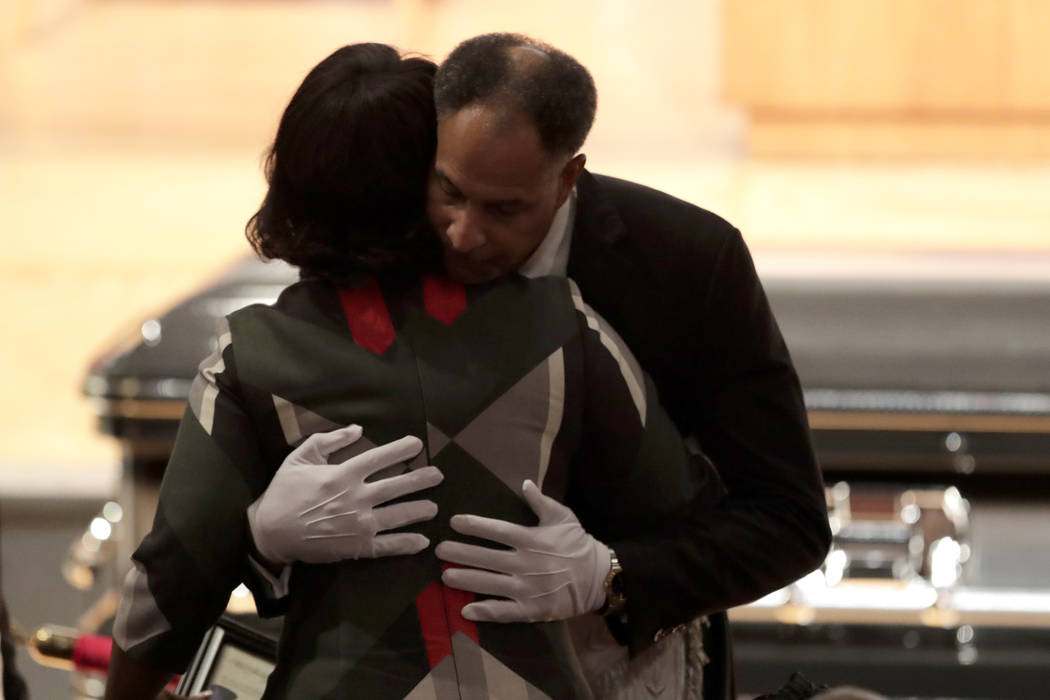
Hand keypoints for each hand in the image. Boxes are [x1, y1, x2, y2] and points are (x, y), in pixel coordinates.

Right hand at [247, 425, 442, 563]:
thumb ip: (329, 440)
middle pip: (396, 486)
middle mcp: (356, 497)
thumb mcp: (299, 457)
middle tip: (438, 475)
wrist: (269, 532)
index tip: (418, 444)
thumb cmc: (284, 492)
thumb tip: (357, 428)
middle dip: (420, 479)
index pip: (379, 458)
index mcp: (343, 474)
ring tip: (434, 507)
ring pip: (398, 515)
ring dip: (419, 510)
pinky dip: (407, 544)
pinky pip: (387, 546)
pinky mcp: (357, 547)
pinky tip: (422, 541)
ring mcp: (359, 524)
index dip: (400, 449)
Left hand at [436, 480, 610, 621]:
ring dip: (466, 580)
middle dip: (461, 553)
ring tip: (444, 576)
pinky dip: (485, 611)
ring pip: (490, 584)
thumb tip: (524, 482)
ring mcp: (528, 588)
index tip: (454, 522)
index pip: (498, 531)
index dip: (475, 526)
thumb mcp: (563, 516)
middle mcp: (526, 563)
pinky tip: (466, 610)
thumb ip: (541, 501)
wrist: (598, 577)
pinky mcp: (531, 609)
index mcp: (532, 539)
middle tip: (438, 550)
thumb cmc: (578, 544)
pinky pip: (505, 611)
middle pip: (487, 558)